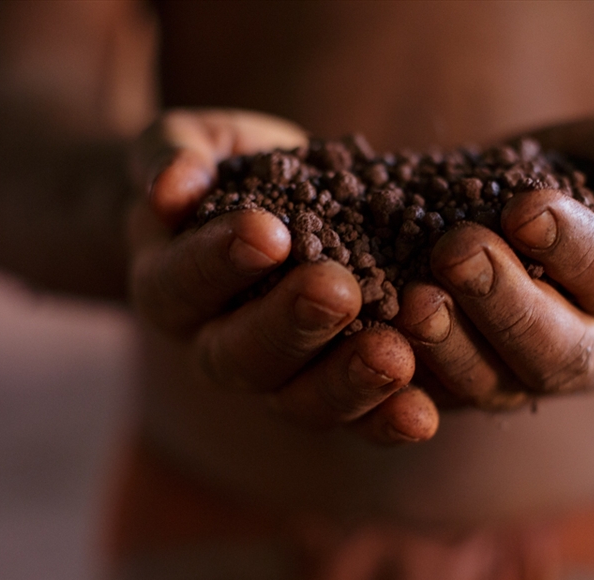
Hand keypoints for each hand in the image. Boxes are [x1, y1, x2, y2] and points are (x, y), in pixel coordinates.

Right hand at [128, 109, 438, 443]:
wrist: (273, 209)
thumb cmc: (226, 171)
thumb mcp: (192, 144)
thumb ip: (173, 154)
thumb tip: (169, 184)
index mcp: (170, 288)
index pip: (182, 282)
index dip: (218, 262)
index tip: (267, 232)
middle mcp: (215, 347)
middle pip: (239, 356)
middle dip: (290, 325)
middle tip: (338, 291)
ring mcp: (277, 380)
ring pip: (299, 401)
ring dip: (346, 383)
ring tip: (394, 356)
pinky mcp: (334, 392)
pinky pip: (356, 422)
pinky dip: (388, 421)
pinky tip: (424, 414)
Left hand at [395, 112, 593, 408]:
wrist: (522, 218)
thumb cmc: (573, 179)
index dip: (577, 249)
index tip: (525, 209)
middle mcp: (590, 354)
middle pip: (561, 353)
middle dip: (506, 303)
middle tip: (457, 251)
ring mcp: (524, 381)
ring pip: (496, 387)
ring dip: (452, 347)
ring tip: (413, 300)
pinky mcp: (464, 391)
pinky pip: (438, 400)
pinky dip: (408, 380)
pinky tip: (377, 341)